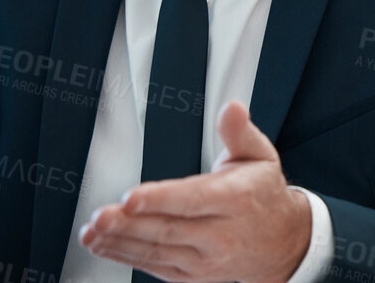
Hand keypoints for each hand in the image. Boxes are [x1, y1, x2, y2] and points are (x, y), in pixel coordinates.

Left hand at [80, 100, 311, 282]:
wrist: (282, 243)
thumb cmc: (263, 193)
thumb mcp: (260, 155)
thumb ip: (240, 131)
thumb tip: (231, 108)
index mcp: (237, 199)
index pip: (194, 200)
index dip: (160, 199)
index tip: (131, 196)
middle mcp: (221, 233)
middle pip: (169, 229)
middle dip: (129, 224)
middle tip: (100, 215)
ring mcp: (205, 259)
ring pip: (157, 251)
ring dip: (120, 242)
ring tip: (92, 231)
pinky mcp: (192, 274)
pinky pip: (155, 266)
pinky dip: (126, 257)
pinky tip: (103, 245)